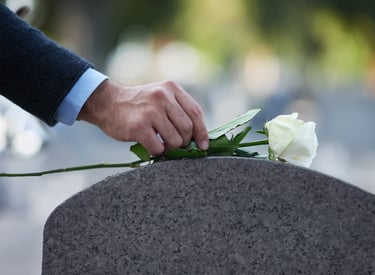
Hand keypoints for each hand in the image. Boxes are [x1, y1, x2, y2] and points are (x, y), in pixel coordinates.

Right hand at [78, 79, 208, 155]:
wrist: (107, 102)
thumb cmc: (138, 105)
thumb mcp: (160, 96)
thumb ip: (178, 110)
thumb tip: (198, 136)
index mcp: (171, 88)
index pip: (196, 112)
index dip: (202, 132)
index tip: (203, 145)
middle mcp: (162, 96)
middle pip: (187, 128)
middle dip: (184, 142)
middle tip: (175, 145)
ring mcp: (151, 111)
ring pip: (175, 140)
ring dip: (170, 148)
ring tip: (162, 144)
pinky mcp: (139, 126)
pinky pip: (158, 148)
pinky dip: (157, 152)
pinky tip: (151, 146)